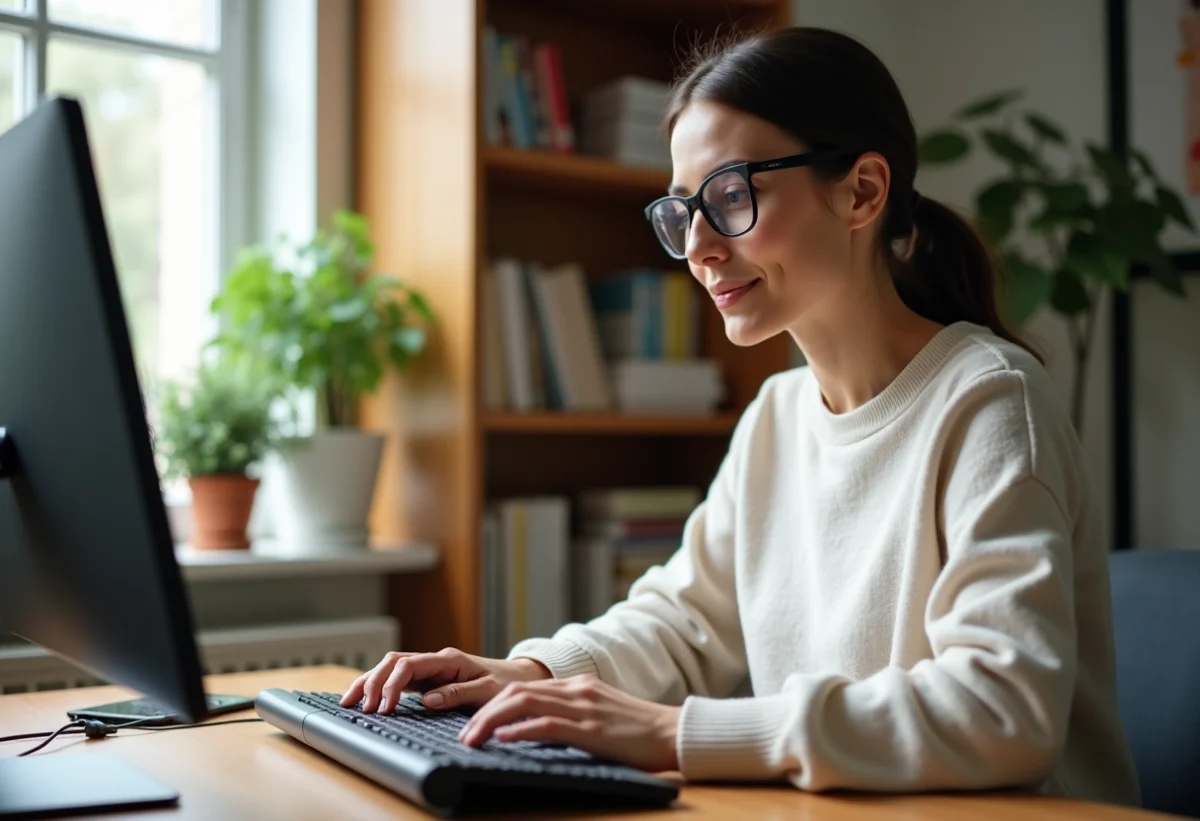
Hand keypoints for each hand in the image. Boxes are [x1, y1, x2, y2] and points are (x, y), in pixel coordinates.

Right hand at [341, 648, 550, 713]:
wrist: (519, 678)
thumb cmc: (507, 683)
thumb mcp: (489, 690)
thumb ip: (458, 693)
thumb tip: (427, 700)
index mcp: (448, 659)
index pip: (409, 666)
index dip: (392, 686)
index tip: (384, 708)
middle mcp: (435, 660)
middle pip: (393, 663)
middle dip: (373, 683)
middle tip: (360, 708)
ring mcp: (430, 669)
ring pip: (390, 668)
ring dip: (369, 682)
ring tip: (348, 702)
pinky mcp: (428, 679)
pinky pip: (397, 678)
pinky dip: (378, 685)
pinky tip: (364, 697)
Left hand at [458, 675, 680, 772]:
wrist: (675, 733)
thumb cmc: (639, 732)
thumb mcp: (600, 715)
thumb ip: (571, 715)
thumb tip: (536, 728)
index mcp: (576, 686)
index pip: (524, 688)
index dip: (492, 704)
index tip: (472, 723)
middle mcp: (576, 690)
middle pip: (516, 692)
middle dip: (482, 712)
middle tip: (463, 736)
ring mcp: (584, 707)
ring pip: (524, 704)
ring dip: (491, 722)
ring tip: (471, 740)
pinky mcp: (592, 729)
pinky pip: (548, 725)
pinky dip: (521, 730)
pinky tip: (503, 739)